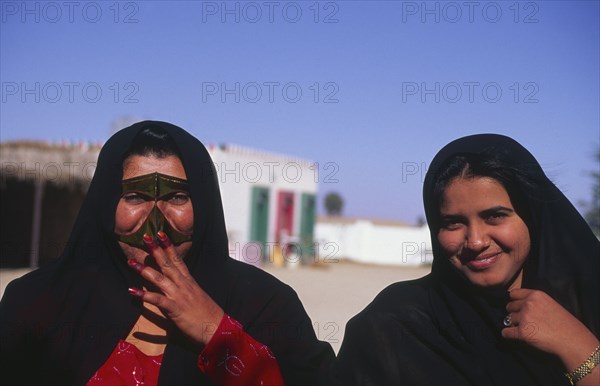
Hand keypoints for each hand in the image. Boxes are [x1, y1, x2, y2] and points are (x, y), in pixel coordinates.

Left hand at [128, 231, 223, 346]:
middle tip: (145, 237)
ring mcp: (179, 296)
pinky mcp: (175, 309)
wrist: (217, 327)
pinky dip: (144, 296)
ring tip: (131, 262)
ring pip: (160, 279)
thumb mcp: (196, 296)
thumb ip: (184, 289)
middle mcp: (183, 285)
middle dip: (156, 250)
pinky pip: (157, 300)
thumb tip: (174, 286)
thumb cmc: (207, 314)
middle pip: (168, 264)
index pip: (178, 259)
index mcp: (189, 281)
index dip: (169, 246)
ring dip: (144, 270)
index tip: (161, 234)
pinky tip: (132, 291)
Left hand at [502, 289, 598, 374]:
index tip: (517, 307)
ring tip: (526, 329)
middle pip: (509, 306)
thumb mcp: (550, 303)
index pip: (513, 293)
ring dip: (513, 324)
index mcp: (535, 295)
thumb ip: (534, 301)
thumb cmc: (564, 323)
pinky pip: (506, 332)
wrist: (572, 340)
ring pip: (508, 319)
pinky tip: (513, 336)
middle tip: (523, 321)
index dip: (514, 301)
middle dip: (514, 313)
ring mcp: (524, 317)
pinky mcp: (522, 332)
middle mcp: (528, 304)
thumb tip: (518, 305)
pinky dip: (508, 334)